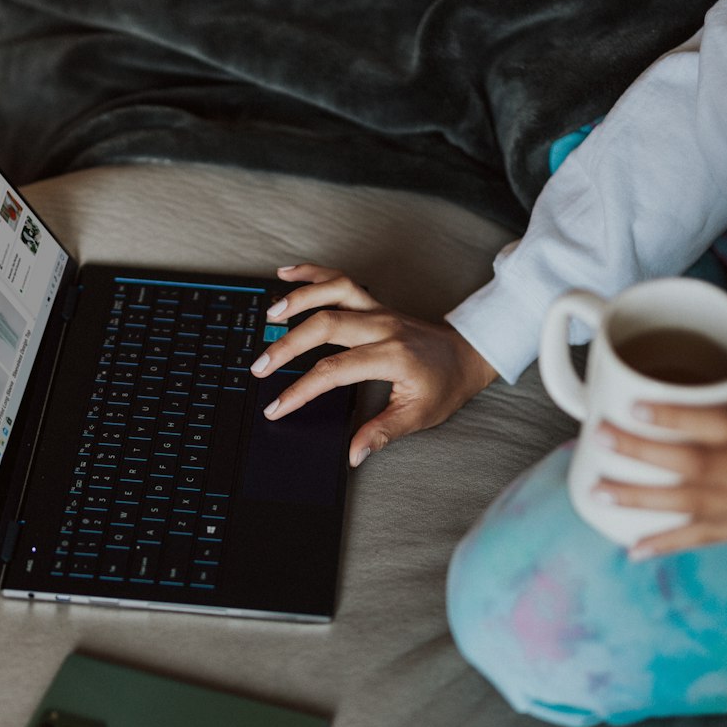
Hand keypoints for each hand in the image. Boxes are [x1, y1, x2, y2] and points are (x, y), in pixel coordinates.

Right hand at [250, 264, 496, 464]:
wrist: (467, 354)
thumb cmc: (445, 384)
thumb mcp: (419, 415)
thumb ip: (382, 433)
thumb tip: (353, 453)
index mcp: (392, 356)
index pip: (335, 371)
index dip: (301, 390)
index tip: (278, 406)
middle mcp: (382, 326)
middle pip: (325, 325)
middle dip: (287, 346)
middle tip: (260, 366)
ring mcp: (378, 309)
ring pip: (332, 291)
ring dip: (298, 298)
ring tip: (269, 315)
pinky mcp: (374, 302)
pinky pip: (340, 279)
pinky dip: (312, 273)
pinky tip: (287, 274)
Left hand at [592, 356, 726, 556]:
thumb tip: (708, 339)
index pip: (719, 419)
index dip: (674, 414)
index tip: (633, 404)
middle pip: (693, 462)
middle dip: (640, 452)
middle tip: (599, 437)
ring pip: (691, 503)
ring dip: (640, 500)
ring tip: (598, 491)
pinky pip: (707, 538)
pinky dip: (668, 545)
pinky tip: (634, 548)